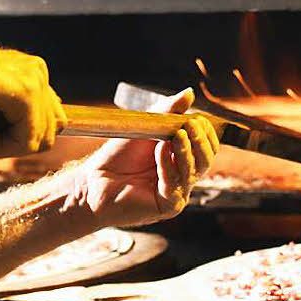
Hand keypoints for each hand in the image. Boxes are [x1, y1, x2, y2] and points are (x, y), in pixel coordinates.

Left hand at [64, 88, 218, 227]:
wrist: (93, 180)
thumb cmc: (119, 156)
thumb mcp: (146, 128)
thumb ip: (168, 112)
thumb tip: (190, 93)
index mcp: (182, 159)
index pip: (206, 147)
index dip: (205, 133)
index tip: (196, 118)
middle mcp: (183, 177)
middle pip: (205, 160)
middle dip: (200, 141)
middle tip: (191, 125)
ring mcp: (176, 193)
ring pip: (192, 172)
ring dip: (185, 151)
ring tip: (177, 134)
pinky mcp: (166, 206)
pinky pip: (174, 186)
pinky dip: (168, 166)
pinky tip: (160, 151)